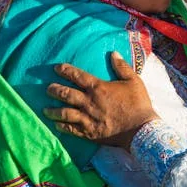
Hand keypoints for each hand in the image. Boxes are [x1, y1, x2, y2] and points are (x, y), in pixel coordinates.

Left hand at [43, 52, 158, 149]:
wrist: (141, 129)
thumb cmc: (138, 103)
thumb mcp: (133, 81)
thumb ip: (122, 67)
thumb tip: (113, 53)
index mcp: (98, 88)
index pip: (77, 76)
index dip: (65, 71)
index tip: (57, 68)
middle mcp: (89, 102)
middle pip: (66, 94)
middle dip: (54, 90)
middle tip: (48, 88)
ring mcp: (88, 118)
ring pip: (64, 113)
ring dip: (53, 111)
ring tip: (45, 109)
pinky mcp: (90, 132)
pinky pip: (71, 129)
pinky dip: (62, 126)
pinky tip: (57, 125)